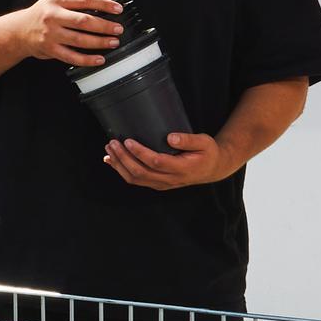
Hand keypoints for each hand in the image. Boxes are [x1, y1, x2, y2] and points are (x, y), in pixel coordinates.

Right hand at [20, 0, 125, 68]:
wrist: (18, 31)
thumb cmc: (41, 15)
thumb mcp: (54, 1)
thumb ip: (74, 4)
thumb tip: (103, 11)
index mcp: (57, 0)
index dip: (103, 4)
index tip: (117, 9)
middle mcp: (53, 16)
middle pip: (84, 21)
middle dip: (104, 26)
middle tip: (118, 28)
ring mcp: (51, 34)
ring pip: (80, 40)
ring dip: (100, 42)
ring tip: (113, 42)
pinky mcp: (50, 49)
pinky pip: (72, 57)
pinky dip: (88, 59)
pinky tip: (99, 59)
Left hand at [103, 128, 239, 190]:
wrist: (211, 169)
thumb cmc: (207, 153)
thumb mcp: (204, 142)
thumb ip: (188, 140)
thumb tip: (170, 137)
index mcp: (181, 168)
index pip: (156, 162)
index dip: (140, 153)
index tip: (128, 141)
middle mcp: (170, 179)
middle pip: (141, 172)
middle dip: (124, 158)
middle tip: (113, 142)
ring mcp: (162, 184)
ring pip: (135, 179)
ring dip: (120, 165)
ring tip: (110, 149)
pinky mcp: (157, 184)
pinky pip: (136, 180)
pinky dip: (122, 171)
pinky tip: (112, 161)